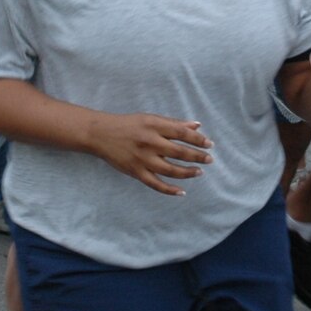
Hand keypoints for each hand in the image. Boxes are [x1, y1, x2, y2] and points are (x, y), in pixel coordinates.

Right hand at [86, 111, 213, 196]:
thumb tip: (197, 125)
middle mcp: (150, 142)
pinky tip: (181, 191)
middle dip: (197, 156)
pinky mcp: (136, 172)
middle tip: (210, 159)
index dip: (198, 139)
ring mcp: (143, 159)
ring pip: (171, 170)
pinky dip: (169, 190)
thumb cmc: (128, 124)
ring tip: (199, 172)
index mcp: (154, 126)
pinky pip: (156, 184)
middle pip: (179, 152)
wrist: (101, 134)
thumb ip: (173, 123)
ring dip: (188, 172)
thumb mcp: (150, 118)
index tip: (209, 144)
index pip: (182, 133)